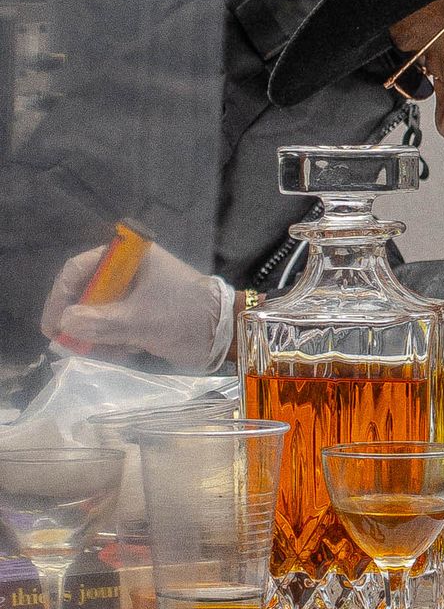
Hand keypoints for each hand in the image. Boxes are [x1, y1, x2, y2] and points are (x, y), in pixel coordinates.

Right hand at [41, 243, 233, 372]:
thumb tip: (65, 322)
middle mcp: (130, 270)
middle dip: (80, 321)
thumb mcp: (139, 321)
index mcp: (130, 257)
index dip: (60, 298)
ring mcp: (136, 291)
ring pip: (99, 311)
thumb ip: (99, 322)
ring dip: (96, 334)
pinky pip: (115, 324)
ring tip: (103, 351)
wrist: (226, 334)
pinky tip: (122, 352)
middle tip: (73, 346)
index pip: (78, 269)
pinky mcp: (143, 311)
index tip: (53, 327)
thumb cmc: (184, 317)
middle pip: (86, 291)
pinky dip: (112, 339)